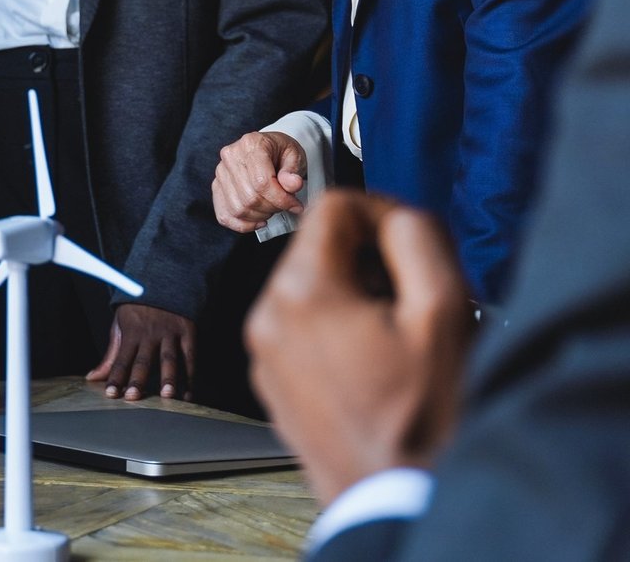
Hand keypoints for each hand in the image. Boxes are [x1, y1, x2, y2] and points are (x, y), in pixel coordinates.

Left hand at [88, 304, 195, 399]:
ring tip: (167, 396)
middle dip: (138, 379)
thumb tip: (92, 378)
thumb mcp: (120, 326)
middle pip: (143, 360)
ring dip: (168, 378)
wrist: (163, 283)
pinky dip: (190, 377)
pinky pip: (190, 358)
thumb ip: (111, 355)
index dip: (115, 377)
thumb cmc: (137, 310)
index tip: (111, 394)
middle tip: (133, 396)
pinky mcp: (188, 333)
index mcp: (131, 332)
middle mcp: (150, 334)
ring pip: (169, 359)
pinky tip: (188, 394)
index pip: (121, 359)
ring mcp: (170, 334)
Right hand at [213, 130, 306, 232]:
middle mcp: (231, 156)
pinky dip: (242, 225)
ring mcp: (220, 172)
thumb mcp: (295, 155)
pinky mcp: (217, 186)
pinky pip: (224, 215)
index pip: (262, 182)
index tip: (295, 205)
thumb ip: (293, 171)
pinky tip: (258, 221)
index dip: (280, 199)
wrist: (268, 149)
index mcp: (251, 144)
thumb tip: (292, 185)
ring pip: (238, 209)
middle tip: (284, 205)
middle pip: (250, 198)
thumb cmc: (281, 152)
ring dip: (259, 216)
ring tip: (272, 208)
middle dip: (272, 208)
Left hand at [246, 189, 472, 504]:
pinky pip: (300, 331)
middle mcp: (266, 317)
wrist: (395, 500)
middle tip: (410, 302)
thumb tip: (395, 215)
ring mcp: (263, 353)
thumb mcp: (444, 313)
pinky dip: (334, 332)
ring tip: (394, 341)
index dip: (381, 212)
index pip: (332, 206)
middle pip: (319, 248)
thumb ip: (419, 240)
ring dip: (353, 297)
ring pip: (309, 290)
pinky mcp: (270, 383)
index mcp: (301, 292)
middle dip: (368, 261)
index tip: (411, 243)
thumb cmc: (423, 418)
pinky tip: (373, 368)